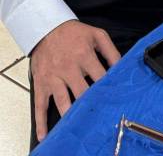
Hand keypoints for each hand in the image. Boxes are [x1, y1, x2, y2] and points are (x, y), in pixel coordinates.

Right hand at [30, 19, 120, 141]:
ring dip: (70, 115)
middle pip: (82, 92)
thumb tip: (121, 67)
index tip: (115, 100)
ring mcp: (53, 78)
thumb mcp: (97, 35)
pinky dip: (41, 121)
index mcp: (84, 56)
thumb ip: (111, 51)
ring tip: (79, 126)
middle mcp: (68, 68)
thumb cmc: (74, 33)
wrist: (47, 28)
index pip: (100, 77)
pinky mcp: (41, 84)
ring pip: (63, 101)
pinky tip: (45, 134)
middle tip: (100, 116)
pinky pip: (40, 105)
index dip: (108, 89)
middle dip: (91, 105)